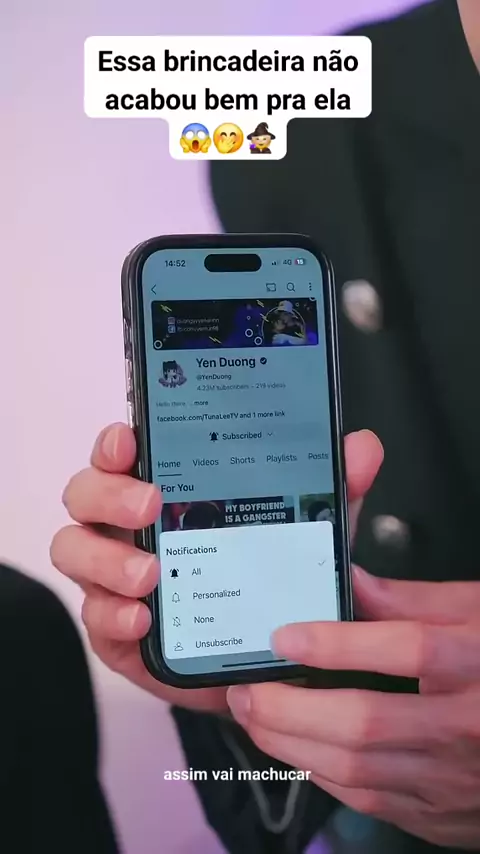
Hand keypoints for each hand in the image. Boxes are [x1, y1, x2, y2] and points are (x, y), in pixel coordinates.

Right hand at [50, 423, 382, 713]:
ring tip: (151, 576)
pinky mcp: (115, 628)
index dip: (116, 440)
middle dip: (110, 494)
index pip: (123, 451)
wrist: (263, 654)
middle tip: (150, 505)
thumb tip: (362, 448)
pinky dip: (113, 615)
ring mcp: (113, 575)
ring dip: (106, 559)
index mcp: (164, 487)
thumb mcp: (306, 529)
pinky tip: (145, 620)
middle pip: (85, 493)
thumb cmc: (269, 576)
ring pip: (74, 550)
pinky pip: (94, 616)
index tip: (130, 439)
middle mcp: (127, 525)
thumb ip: (331, 488)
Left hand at [226, 573, 479, 848]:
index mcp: (479, 663)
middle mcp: (467, 728)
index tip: (285, 634)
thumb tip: (348, 581)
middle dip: (290, 706)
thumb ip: (416, 601)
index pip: (406, 651)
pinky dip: (321, 773)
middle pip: (366, 724)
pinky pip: (369, 799)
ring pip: (358, 770)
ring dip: (291, 742)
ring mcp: (456, 782)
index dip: (340, 643)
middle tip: (244, 686)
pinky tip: (294, 747)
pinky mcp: (443, 816)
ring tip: (252, 713)